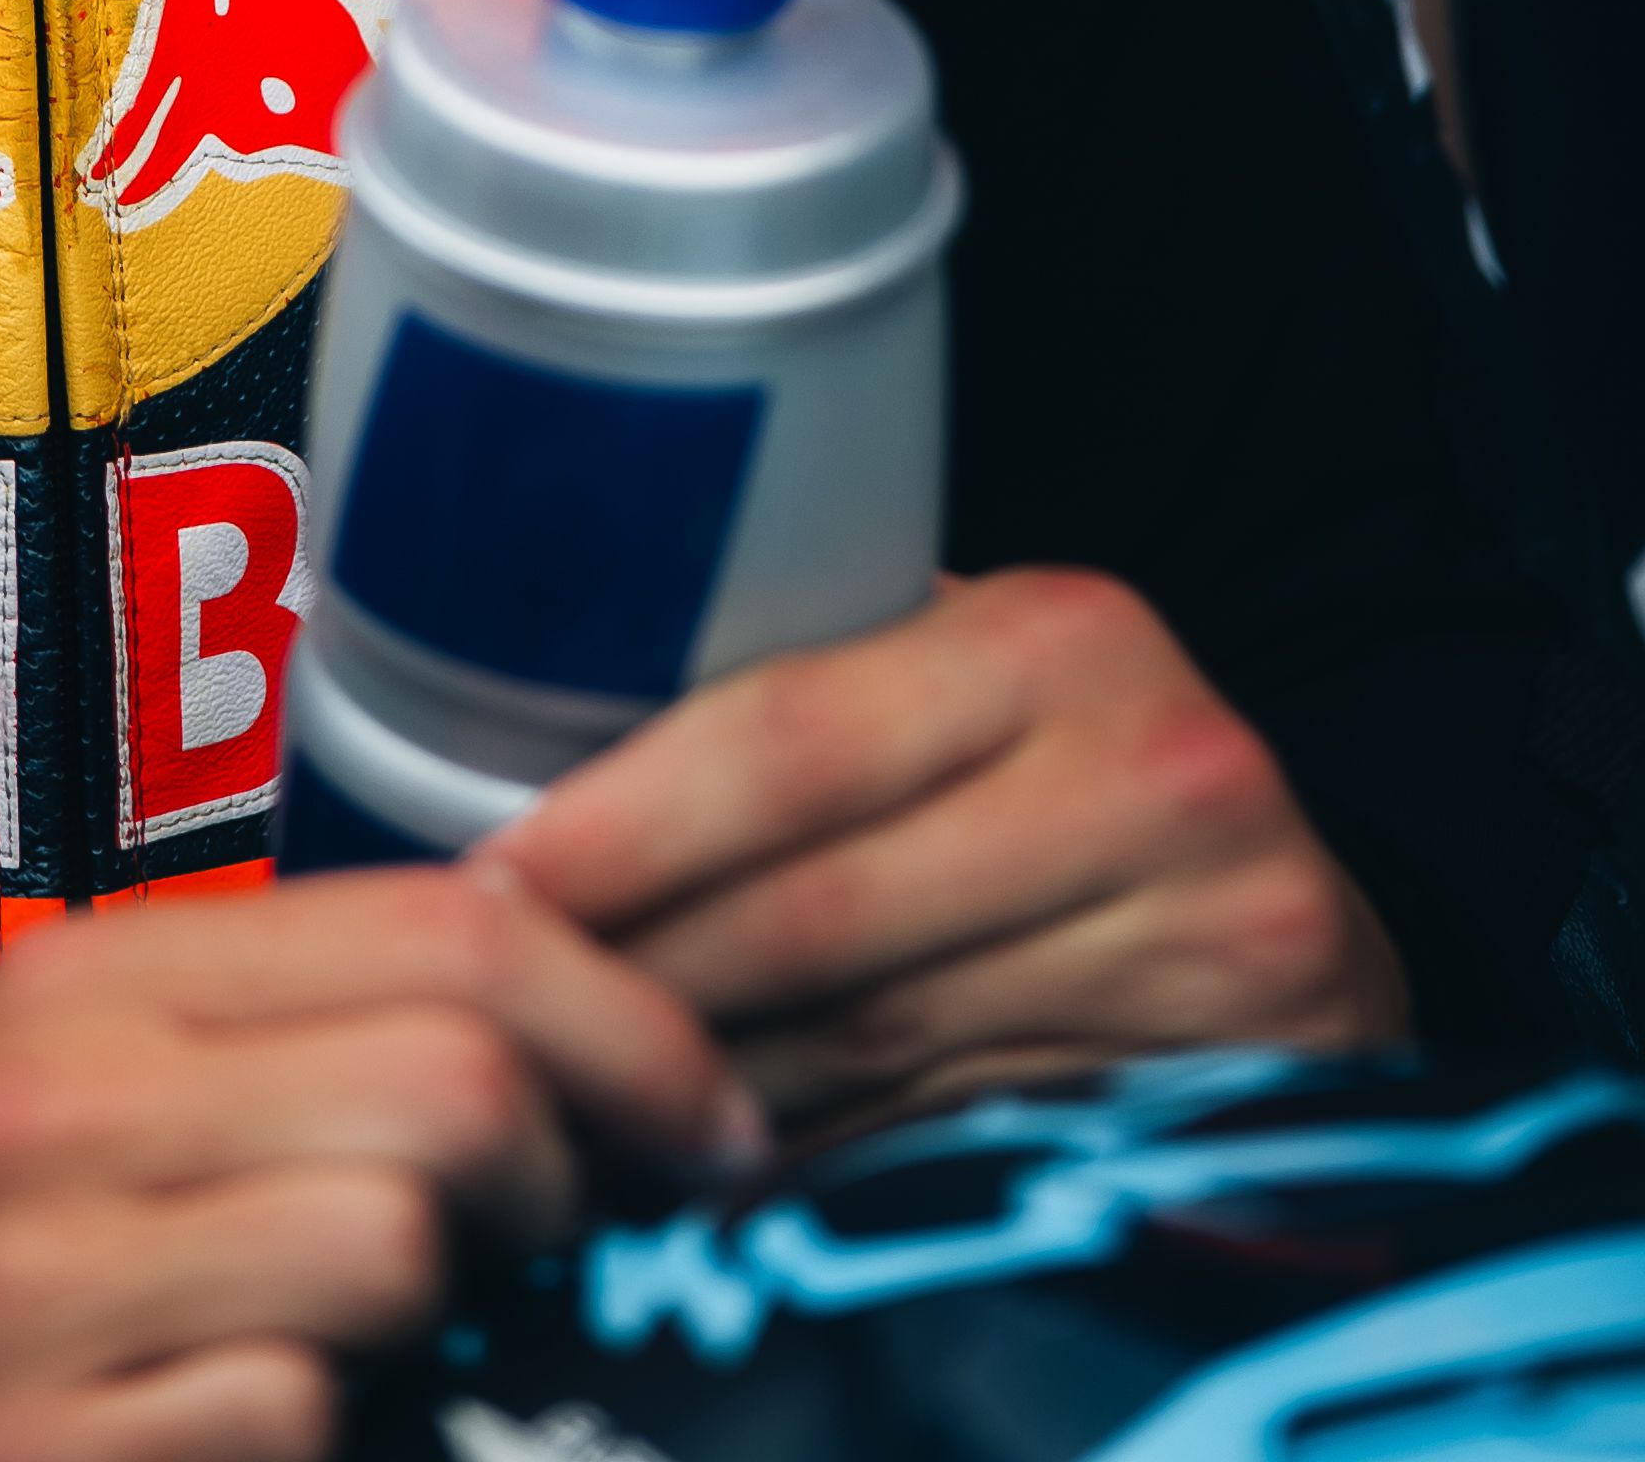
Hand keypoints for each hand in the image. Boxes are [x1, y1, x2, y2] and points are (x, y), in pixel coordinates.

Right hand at [0, 860, 758, 1461]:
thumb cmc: (42, 1291)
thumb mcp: (143, 1114)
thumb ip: (327, 1044)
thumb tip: (604, 1024)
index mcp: (89, 978)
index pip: (441, 922)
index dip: (626, 1020)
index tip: (707, 1118)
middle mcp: (43, 1100)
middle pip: (446, 1076)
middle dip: (567, 1177)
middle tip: (567, 1246)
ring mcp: (24, 1282)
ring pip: (392, 1237)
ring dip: (454, 1319)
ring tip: (408, 1339)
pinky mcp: (36, 1443)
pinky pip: (299, 1410)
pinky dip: (332, 1440)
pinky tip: (276, 1434)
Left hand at [498, 568, 1404, 1138]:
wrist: (1293, 912)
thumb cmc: (1073, 775)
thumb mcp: (963, 678)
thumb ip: (807, 695)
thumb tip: (536, 755)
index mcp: (1056, 634)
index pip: (789, 738)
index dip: (626, 823)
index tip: (496, 879)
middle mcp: (1153, 770)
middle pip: (824, 909)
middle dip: (643, 970)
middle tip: (512, 1011)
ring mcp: (1210, 937)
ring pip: (878, 1041)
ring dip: (709, 1077)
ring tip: (586, 1085)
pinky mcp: (1234, 1080)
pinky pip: (957, 1132)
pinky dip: (822, 1151)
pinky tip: (726, 1155)